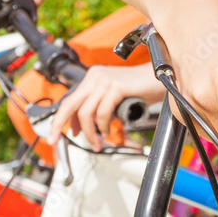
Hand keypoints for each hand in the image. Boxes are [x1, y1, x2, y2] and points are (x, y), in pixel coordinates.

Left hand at [47, 64, 165, 151]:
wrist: (162, 77)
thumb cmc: (142, 88)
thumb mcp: (114, 96)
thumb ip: (99, 106)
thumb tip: (85, 126)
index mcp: (93, 76)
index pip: (70, 100)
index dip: (61, 120)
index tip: (56, 134)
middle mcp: (96, 76)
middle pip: (70, 104)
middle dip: (60, 125)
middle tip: (58, 140)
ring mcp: (105, 80)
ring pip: (86, 113)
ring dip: (90, 133)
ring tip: (98, 142)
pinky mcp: (116, 86)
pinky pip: (102, 113)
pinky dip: (104, 126)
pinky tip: (108, 132)